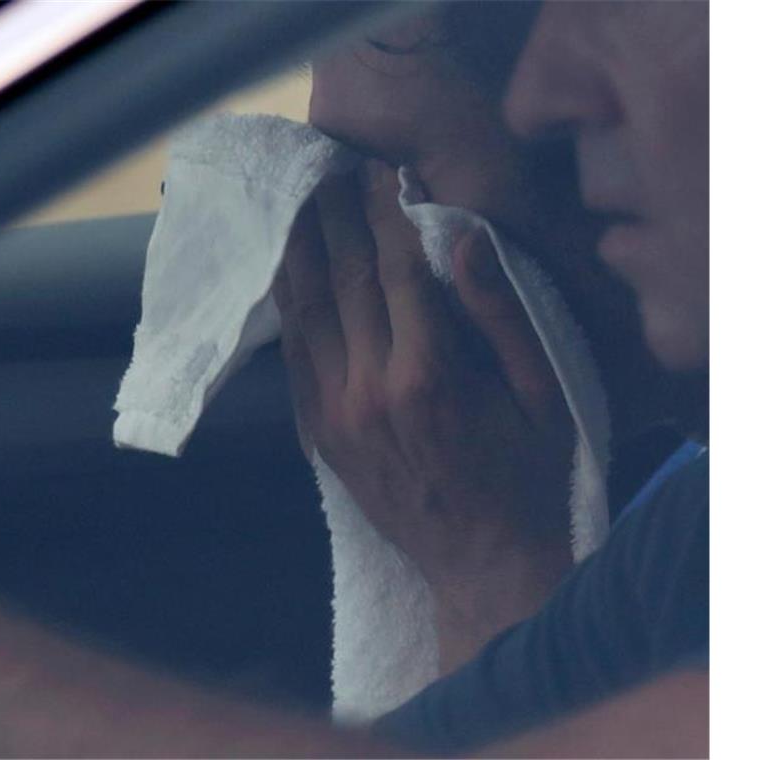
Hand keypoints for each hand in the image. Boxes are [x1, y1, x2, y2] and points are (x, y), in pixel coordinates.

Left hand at [272, 162, 574, 671]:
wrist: (484, 563)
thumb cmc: (526, 474)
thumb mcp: (540, 394)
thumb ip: (499, 314)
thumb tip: (463, 239)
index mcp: (428, 374)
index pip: (393, 268)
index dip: (381, 212)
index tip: (374, 169)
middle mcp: (369, 389)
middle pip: (340, 281)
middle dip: (332, 217)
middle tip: (324, 169)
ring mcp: (336, 414)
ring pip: (304, 314)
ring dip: (298, 252)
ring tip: (293, 203)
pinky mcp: (320, 435)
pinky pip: (294, 357)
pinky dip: (289, 308)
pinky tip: (287, 273)